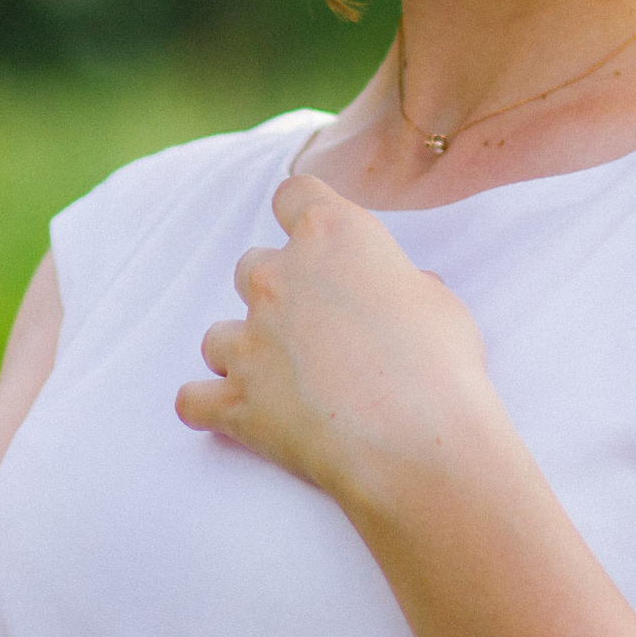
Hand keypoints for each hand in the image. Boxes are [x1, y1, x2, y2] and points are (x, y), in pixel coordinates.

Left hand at [178, 176, 503, 506]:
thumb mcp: (439, 303)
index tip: (316, 240)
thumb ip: (404, 287)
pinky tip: (226, 414)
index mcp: (332, 234)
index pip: (294, 195)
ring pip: (218, 334)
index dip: (303, 215)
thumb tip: (400, 296)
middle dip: (277, 294)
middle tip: (316, 330)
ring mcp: (249, 337)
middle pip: (252, 266)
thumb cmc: (441, 366)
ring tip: (281, 382)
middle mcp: (278, 276)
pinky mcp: (235, 398)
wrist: (417, 441)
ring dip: (242, 351)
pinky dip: (207, 406)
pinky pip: (193, 399)